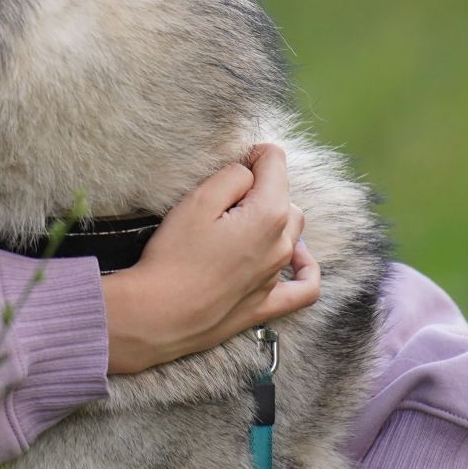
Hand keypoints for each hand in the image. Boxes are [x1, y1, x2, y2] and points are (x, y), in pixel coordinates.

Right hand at [100, 143, 320, 374]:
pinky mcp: (267, 304)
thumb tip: (250, 171)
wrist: (161, 314)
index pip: (275, 162)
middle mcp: (282, 244)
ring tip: (240, 219)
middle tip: (224, 193)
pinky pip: (304, 287)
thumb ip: (233, 176)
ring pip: (293, 233)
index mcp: (269, 214)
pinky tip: (298, 257)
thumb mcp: (198, 200)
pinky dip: (306, 268)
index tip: (230, 162)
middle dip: (262, 186)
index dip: (252, 154)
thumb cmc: (175, 256)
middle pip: (285, 197)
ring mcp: (277, 276)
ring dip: (274, 217)